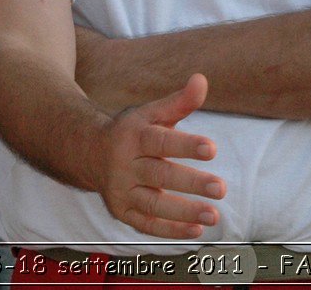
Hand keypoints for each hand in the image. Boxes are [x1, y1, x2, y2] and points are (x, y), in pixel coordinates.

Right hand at [91, 74, 225, 239]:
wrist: (90, 153)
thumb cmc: (133, 131)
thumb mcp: (152, 113)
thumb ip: (179, 102)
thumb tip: (202, 80)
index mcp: (133, 137)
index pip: (161, 141)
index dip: (185, 145)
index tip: (212, 149)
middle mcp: (125, 166)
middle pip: (159, 176)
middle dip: (191, 183)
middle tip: (220, 188)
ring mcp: (122, 192)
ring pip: (153, 205)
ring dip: (184, 212)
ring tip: (214, 215)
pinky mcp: (122, 212)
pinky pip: (147, 225)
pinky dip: (171, 231)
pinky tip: (197, 230)